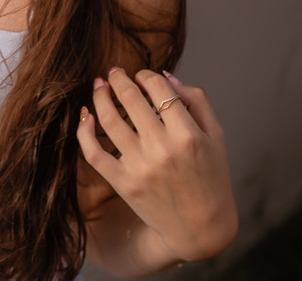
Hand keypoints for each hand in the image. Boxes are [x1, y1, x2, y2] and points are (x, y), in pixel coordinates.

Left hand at [77, 68, 237, 262]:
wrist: (202, 228)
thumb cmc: (211, 177)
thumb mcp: (216, 136)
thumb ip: (196, 101)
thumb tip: (166, 75)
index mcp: (188, 134)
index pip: (158, 88)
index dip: (146, 75)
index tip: (142, 75)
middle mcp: (162, 149)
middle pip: (130, 98)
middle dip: (119, 78)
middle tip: (114, 72)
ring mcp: (140, 167)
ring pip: (109, 120)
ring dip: (100, 96)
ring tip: (100, 86)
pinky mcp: (123, 184)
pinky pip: (94, 153)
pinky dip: (84, 131)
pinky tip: (86, 115)